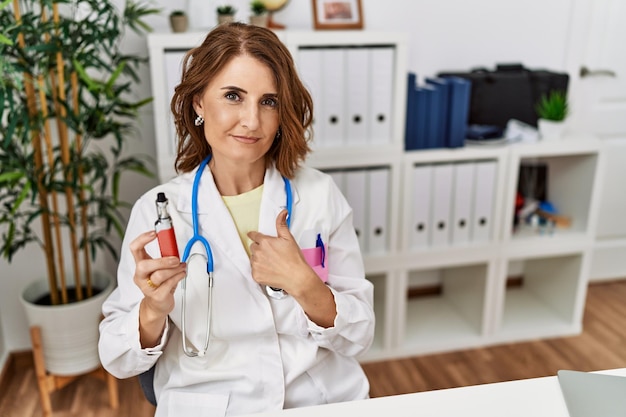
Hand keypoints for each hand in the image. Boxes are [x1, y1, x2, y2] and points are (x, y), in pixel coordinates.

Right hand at [130, 231, 185, 346]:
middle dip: (162, 260)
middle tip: (175, 259)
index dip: (143, 239)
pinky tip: (182, 274)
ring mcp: (147, 287)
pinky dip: (178, 277)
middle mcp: (140, 276)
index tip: (155, 233)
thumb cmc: (160, 283)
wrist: (158, 304)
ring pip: (159, 275)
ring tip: (182, 267)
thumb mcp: (160, 267)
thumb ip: (165, 255)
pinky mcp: (157, 296)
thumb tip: (173, 243)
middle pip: (143, 265)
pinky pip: (168, 284)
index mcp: (140, 264)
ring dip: (175, 269)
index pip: (135, 248)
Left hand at [247, 210, 315, 296]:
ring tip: (272, 262)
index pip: (254, 236)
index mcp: (265, 242)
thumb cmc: (294, 259)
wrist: (296, 277)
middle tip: (271, 253)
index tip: (253, 236)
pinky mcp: (256, 275)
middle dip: (260, 248)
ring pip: (253, 258)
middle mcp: (258, 252)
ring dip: (259, 259)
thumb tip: (282, 213)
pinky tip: (270, 270)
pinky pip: (254, 270)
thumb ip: (282, 224)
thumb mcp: (289, 238)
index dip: (255, 236)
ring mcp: (256, 264)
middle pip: (253, 247)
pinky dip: (260, 270)